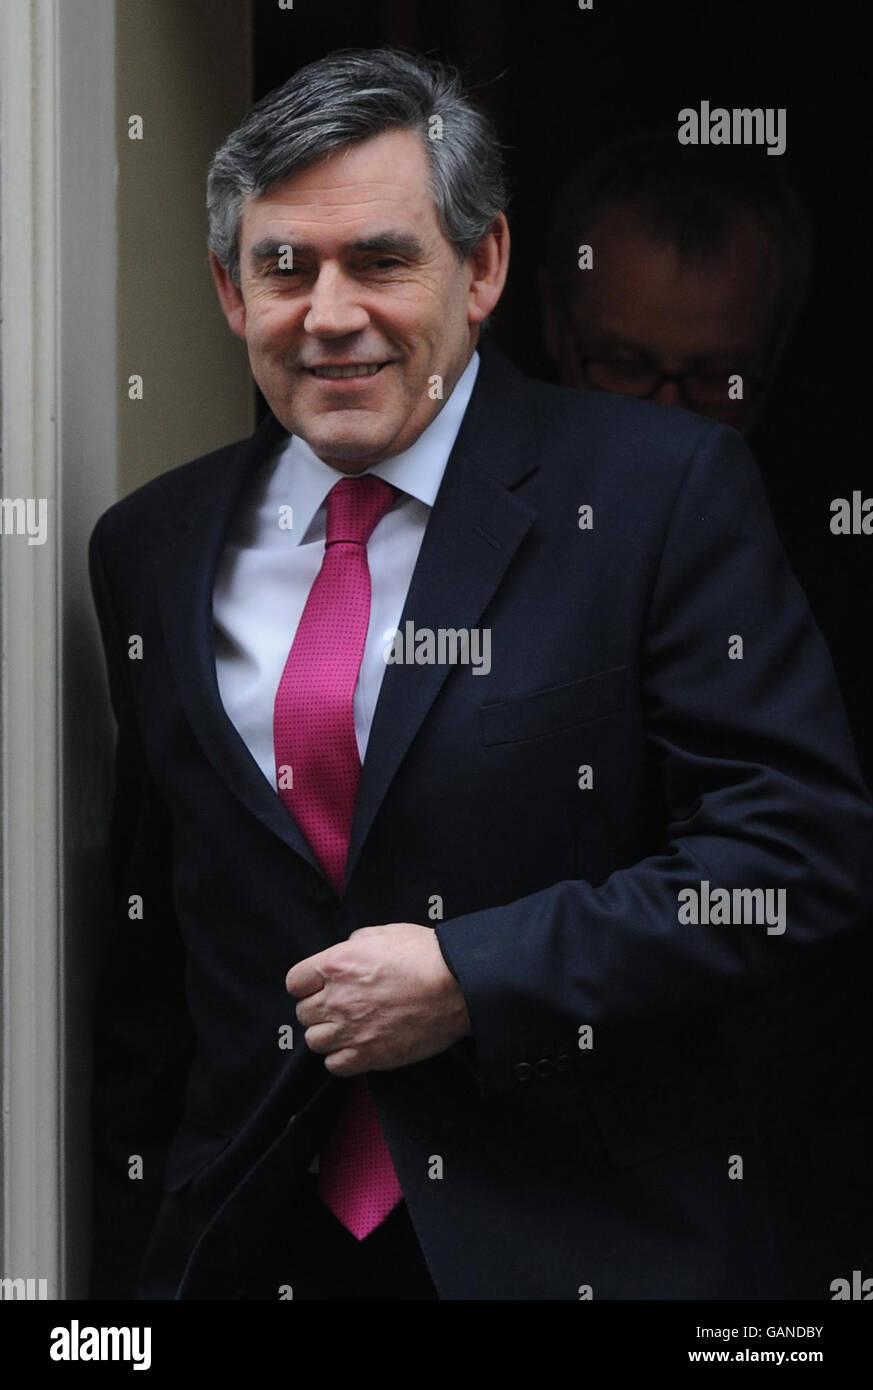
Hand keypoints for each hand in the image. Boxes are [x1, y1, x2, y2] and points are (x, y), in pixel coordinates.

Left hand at [285, 922, 471, 1076]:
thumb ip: (356, 942)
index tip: (320, 986)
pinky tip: (358, 1046)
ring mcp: (351, 1030)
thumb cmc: (427, 955)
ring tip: (349, 1028)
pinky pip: (334, 1065)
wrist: (459, 987)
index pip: (294, 982)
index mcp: (336, 964)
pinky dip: (341, 1058)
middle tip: (341, 1006)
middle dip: (319, 1008)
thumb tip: (347, 951)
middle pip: (303, 1013)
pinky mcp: (368, 1056)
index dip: (307, 984)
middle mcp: (337, 998)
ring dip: (328, 1034)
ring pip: (314, 1041)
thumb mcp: (386, 933)